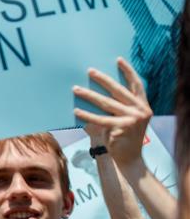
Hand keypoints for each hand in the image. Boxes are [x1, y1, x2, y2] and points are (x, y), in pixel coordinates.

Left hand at [73, 57, 151, 172]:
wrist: (129, 158)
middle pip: (118, 90)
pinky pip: (100, 119)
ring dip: (89, 95)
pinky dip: (87, 115)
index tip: (118, 59)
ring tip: (76, 89)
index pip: (137, 85)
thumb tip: (93, 88)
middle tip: (89, 71)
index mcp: (143, 105)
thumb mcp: (126, 118)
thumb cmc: (123, 135)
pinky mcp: (121, 128)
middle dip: (102, 79)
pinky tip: (76, 111)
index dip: (128, 71)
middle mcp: (140, 110)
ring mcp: (132, 119)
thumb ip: (117, 105)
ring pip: (106, 103)